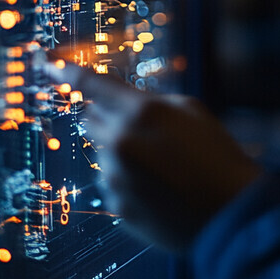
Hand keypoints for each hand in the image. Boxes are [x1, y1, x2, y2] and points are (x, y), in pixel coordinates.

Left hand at [56, 63, 263, 250]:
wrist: (230, 213)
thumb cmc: (217, 156)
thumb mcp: (190, 110)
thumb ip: (150, 102)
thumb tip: (124, 104)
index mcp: (139, 111)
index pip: (91, 84)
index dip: (67, 72)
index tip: (49, 65)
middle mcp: (119, 142)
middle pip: (91, 119)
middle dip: (110, 118)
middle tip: (144, 130)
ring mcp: (114, 177)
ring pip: (103, 153)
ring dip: (122, 152)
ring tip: (161, 166)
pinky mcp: (116, 206)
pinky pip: (111, 183)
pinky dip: (128, 181)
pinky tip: (158, 188)